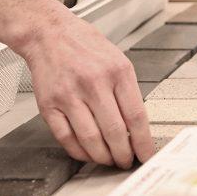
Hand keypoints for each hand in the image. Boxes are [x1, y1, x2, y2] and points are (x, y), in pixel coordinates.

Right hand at [20, 15, 152, 168]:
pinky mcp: (49, 104)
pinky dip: (79, 151)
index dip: (144, 142)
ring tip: (109, 160)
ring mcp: (69, 95)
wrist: (50, 33)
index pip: (136, 116)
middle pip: (115, 132)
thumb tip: (138, 128)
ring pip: (91, 139)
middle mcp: (94, 84)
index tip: (147, 155)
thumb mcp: (119, 62)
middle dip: (124, 154)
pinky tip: (88, 154)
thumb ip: (129, 92)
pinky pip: (66, 138)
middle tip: (127, 161)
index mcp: (118, 73)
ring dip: (103, 157)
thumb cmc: (87, 47)